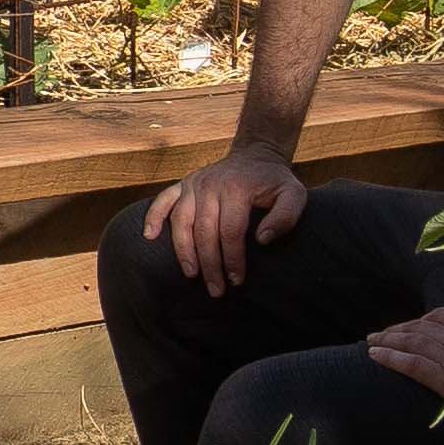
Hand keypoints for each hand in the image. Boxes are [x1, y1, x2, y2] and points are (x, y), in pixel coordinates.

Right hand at [154, 146, 306, 291]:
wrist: (256, 155)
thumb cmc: (275, 182)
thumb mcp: (294, 195)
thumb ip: (285, 217)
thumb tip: (262, 239)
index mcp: (237, 188)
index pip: (231, 231)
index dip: (233, 259)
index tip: (237, 280)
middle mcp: (211, 184)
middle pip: (205, 231)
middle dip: (210, 264)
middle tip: (215, 289)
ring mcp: (195, 183)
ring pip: (182, 220)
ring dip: (184, 250)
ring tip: (191, 273)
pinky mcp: (184, 184)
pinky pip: (164, 199)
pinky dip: (153, 217)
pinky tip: (149, 236)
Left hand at [366, 305, 443, 419]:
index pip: (442, 316)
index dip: (420, 319)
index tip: (408, 325)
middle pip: (422, 327)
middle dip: (398, 329)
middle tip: (379, 334)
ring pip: (413, 342)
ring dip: (388, 340)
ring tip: (371, 342)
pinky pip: (412, 364)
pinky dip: (391, 357)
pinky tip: (375, 355)